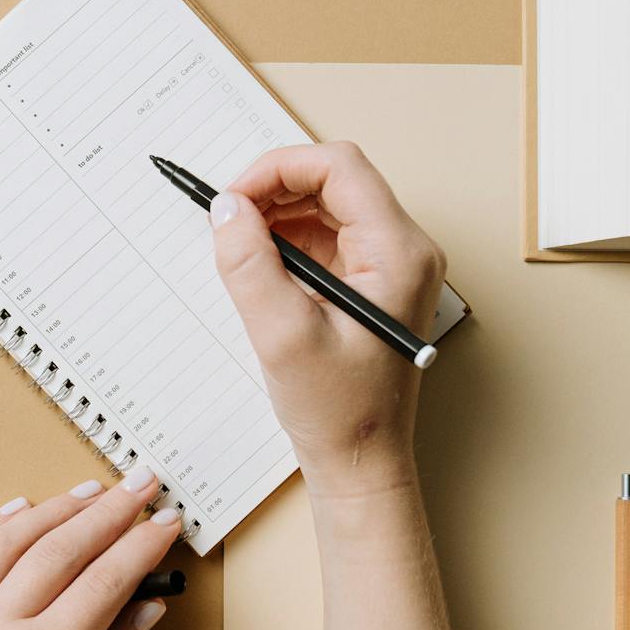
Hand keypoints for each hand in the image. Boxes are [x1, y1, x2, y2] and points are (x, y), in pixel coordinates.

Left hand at [0, 470, 176, 629]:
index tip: (166, 524)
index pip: (100, 585)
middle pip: (57, 550)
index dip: (140, 548)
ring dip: (52, 510)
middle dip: (107, 512)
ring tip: (90, 491)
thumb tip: (143, 610)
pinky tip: (14, 511)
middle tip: (142, 486)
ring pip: (3, 541)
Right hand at [208, 142, 446, 503]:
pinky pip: (326, 237)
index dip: (278, 169)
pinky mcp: (370, 282)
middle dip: (273, 190)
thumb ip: (249, 263)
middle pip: (334, 180)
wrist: (362, 463)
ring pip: (327, 205)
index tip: (232, 198)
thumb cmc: (339, 411)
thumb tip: (226, 208)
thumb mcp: (282, 335)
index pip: (338, 167)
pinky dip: (286, 241)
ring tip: (238, 247)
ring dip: (277, 214)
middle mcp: (403, 249)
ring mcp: (389, 265)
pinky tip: (259, 268)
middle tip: (227, 219)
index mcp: (397, 253)